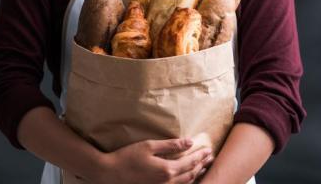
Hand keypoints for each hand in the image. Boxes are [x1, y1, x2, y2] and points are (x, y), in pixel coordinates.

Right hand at [87, 139, 213, 183]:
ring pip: (186, 183)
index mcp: (167, 169)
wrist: (110, 174)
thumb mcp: (148, 146)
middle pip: (191, 174)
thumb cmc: (127, 157)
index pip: (190, 161)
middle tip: (210, 158)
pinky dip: (187, 182)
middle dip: (202, 165)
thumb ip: (170, 145)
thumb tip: (189, 141)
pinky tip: (188, 178)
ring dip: (196, 174)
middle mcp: (168, 182)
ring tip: (203, 167)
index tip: (209, 149)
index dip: (201, 155)